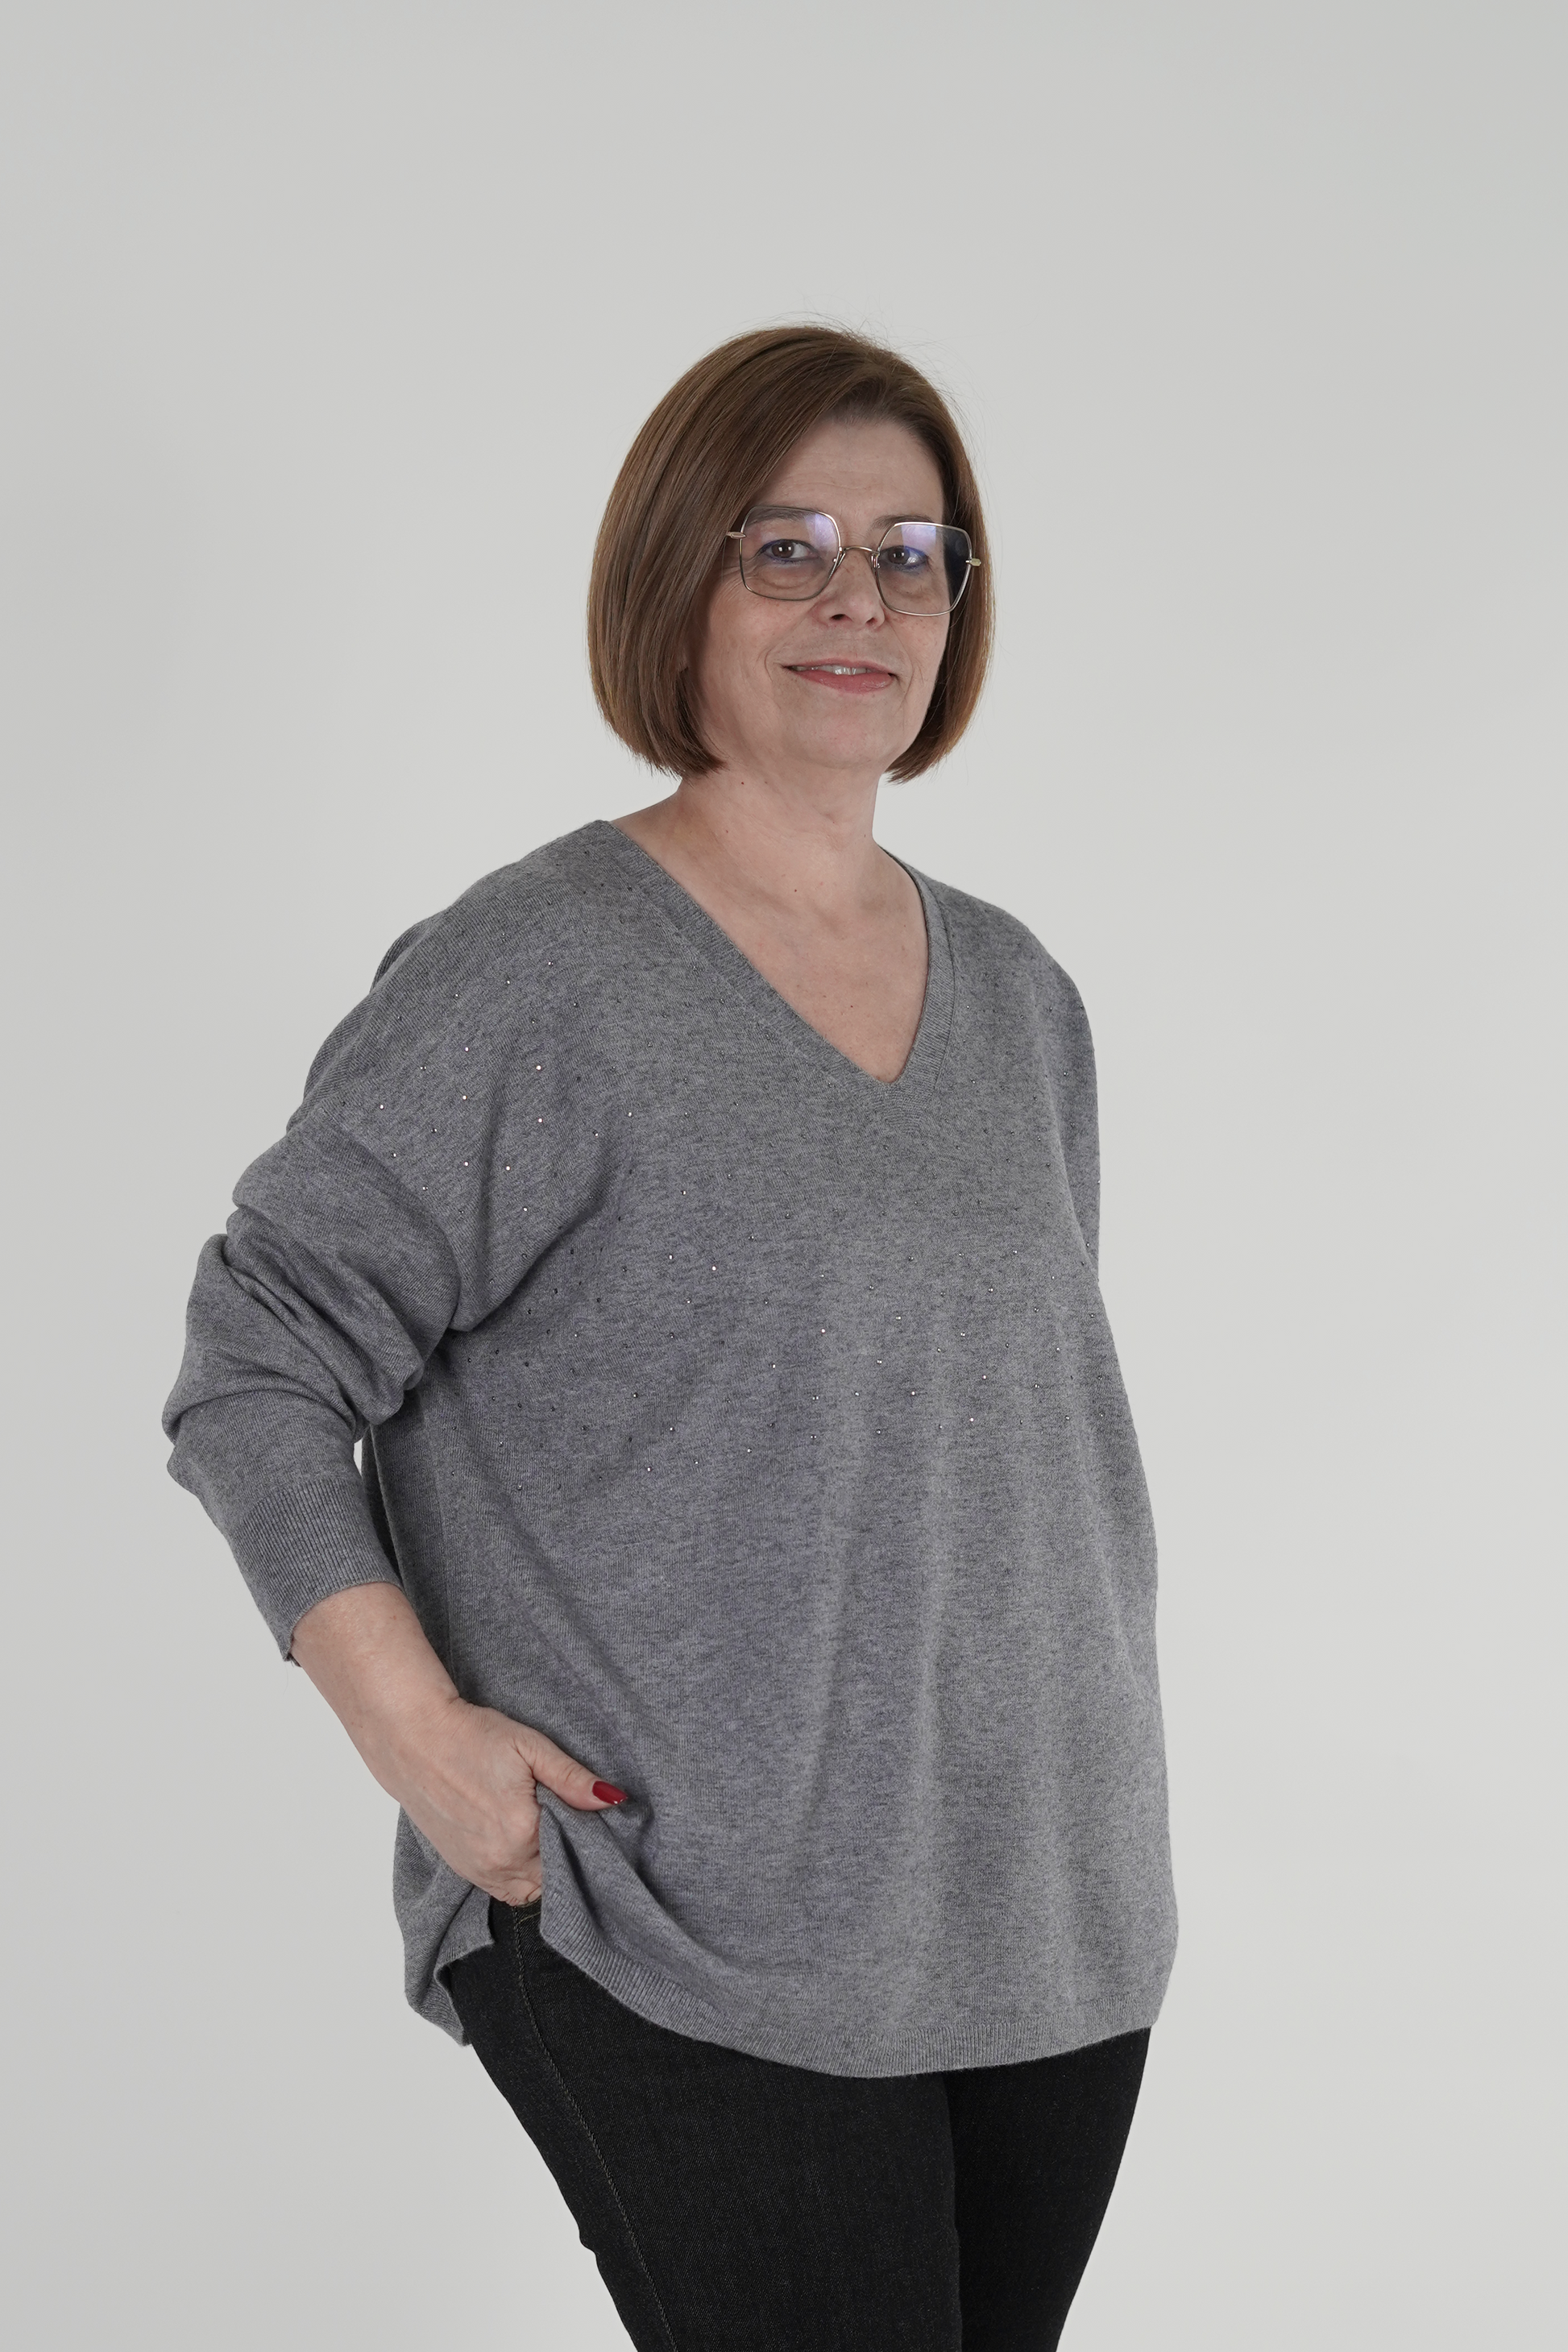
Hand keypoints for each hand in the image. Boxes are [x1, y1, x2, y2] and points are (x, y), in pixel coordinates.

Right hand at [386, 1692, 624, 1904]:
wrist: (413, 1738)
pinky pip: (501, 1887)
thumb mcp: (530, 1747)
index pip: (574, 1858)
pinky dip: (515, 1872)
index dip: (584, 1842)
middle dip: (565, 1859)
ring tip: (542, 1831)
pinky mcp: (461, 1868)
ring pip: (526, 1889)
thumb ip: (572, 1779)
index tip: (586, 1821)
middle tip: (566, 1824)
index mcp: (522, 1833)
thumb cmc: (471, 1736)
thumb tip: (613, 1800)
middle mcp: (499, 1861)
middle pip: (551, 1879)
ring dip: (540, 1870)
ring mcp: (476, 1870)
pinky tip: (518, 1841)